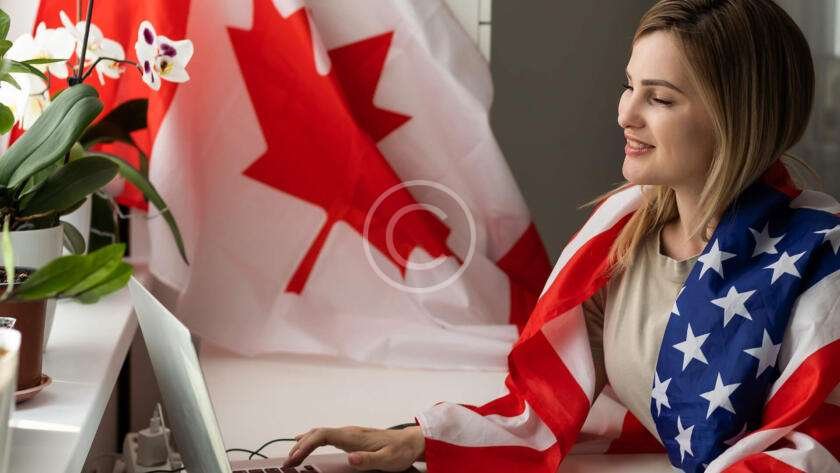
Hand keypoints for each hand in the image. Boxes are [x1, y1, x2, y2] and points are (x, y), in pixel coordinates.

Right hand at [283, 425, 424, 470]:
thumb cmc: (399, 452)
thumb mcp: (386, 460)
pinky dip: (311, 440)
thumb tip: (349, 458)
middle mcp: (349, 432)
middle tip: (287, 463)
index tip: (294, 458)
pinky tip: (304, 443)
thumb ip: (367, 459)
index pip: (322, 435)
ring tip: (291, 458)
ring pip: (319, 434)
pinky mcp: (351, 438)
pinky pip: (325, 436)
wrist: (411, 442)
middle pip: (317, 434)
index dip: (305, 445)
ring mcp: (349, 434)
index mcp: (353, 436)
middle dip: (299, 447)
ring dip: (303, 444)